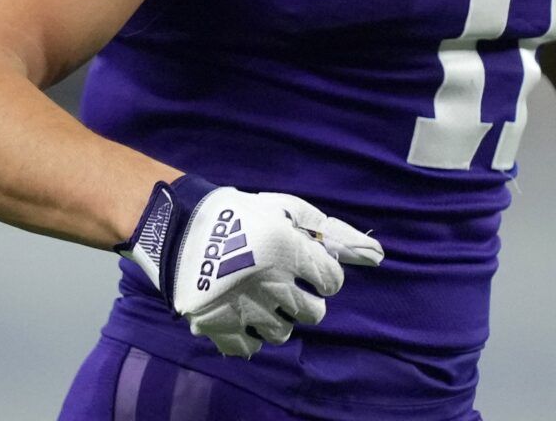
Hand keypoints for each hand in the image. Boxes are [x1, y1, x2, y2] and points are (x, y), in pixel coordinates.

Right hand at [120, 177, 384, 356]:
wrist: (179, 226)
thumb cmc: (241, 213)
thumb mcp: (288, 208)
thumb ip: (331, 230)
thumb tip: (377, 255)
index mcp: (289, 250)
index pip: (332, 281)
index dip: (324, 274)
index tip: (310, 268)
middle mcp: (270, 283)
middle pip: (314, 314)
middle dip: (307, 299)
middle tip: (289, 285)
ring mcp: (243, 308)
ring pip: (284, 332)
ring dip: (280, 317)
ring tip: (265, 298)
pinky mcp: (217, 325)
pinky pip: (249, 347)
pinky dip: (251, 334)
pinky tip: (245, 314)